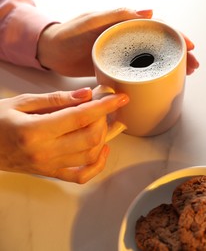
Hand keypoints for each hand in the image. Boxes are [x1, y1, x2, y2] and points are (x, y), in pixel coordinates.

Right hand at [0, 88, 128, 182]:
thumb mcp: (22, 102)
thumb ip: (57, 99)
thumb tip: (86, 95)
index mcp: (35, 131)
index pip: (80, 117)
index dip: (104, 106)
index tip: (120, 97)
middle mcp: (44, 152)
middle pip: (90, 137)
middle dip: (104, 120)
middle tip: (104, 107)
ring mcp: (48, 166)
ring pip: (90, 155)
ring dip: (103, 137)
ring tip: (102, 121)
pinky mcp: (50, 173)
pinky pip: (81, 175)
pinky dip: (98, 164)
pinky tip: (102, 148)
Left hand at [37, 8, 198, 76]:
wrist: (51, 53)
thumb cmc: (69, 34)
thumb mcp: (92, 21)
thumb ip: (117, 16)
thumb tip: (149, 11)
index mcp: (126, 25)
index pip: (158, 29)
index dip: (176, 36)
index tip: (189, 46)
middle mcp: (128, 39)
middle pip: (161, 46)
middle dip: (180, 55)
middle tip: (194, 66)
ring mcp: (125, 55)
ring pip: (154, 59)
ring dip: (172, 66)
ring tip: (187, 74)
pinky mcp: (119, 69)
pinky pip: (142, 72)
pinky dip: (155, 76)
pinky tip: (164, 82)